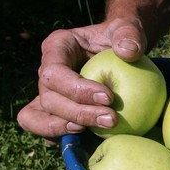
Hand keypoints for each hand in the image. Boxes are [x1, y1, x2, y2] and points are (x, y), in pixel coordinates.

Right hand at [17, 18, 146, 143]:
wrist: (122, 54)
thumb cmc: (122, 39)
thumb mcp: (128, 30)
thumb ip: (129, 34)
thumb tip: (128, 52)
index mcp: (57, 47)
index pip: (55, 72)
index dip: (76, 89)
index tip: (108, 97)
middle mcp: (47, 72)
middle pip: (49, 98)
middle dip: (79, 113)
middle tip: (112, 119)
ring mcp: (48, 93)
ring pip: (39, 117)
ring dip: (65, 128)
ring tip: (97, 131)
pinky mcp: (56, 111)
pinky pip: (44, 129)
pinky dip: (60, 137)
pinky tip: (88, 140)